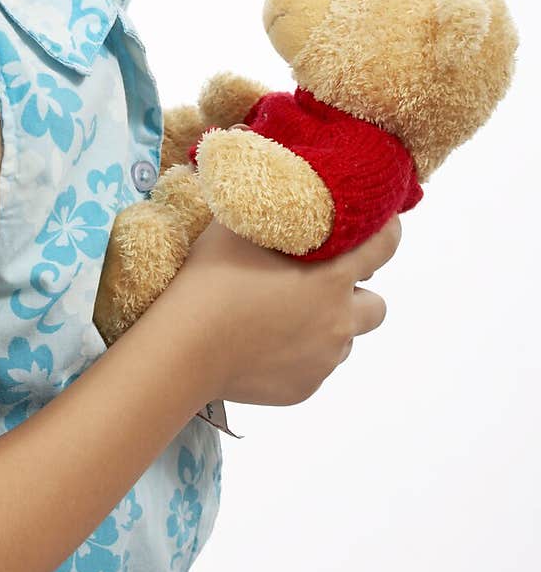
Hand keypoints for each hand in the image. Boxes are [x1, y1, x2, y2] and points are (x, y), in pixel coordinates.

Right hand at [169, 208, 401, 406]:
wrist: (184, 349)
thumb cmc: (210, 279)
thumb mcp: (237, 226)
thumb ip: (268, 207)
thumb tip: (277, 183)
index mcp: (332, 277)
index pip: (385, 246)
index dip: (388, 232)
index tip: (381, 224)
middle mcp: (339, 321)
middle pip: (376, 305)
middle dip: (355, 293)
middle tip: (319, 282)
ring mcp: (323, 360)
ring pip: (343, 339)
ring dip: (327, 325)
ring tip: (285, 315)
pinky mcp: (304, 388)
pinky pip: (314, 367)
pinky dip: (300, 354)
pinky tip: (265, 343)